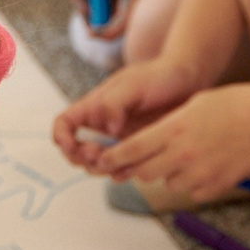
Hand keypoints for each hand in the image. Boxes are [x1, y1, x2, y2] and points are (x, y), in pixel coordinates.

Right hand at [52, 57, 201, 166]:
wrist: (188, 82)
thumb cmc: (158, 76)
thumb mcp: (133, 83)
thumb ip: (114, 103)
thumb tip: (109, 129)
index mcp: (94, 106)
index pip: (65, 123)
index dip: (61, 136)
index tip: (69, 145)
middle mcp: (103, 126)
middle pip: (77, 151)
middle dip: (81, 157)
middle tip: (97, 154)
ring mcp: (120, 141)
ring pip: (98, 164)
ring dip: (100, 169)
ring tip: (115, 165)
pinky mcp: (138, 151)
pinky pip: (122, 168)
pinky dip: (120, 174)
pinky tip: (129, 171)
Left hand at [91, 83, 249, 202]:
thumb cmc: (235, 104)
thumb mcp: (194, 104)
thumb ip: (168, 124)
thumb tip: (149, 140)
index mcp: (174, 129)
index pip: (131, 150)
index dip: (113, 157)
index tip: (102, 160)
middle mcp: (183, 154)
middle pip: (144, 172)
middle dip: (142, 166)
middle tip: (149, 158)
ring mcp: (200, 173)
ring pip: (168, 183)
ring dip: (170, 174)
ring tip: (188, 156)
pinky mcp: (216, 186)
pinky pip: (193, 192)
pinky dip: (194, 182)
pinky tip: (208, 164)